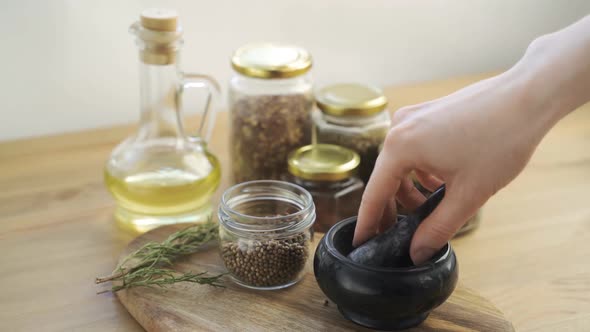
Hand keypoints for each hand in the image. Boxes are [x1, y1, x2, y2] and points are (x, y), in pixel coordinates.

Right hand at [353, 68, 551, 263]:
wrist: (528, 96)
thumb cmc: (501, 139)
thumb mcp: (468, 194)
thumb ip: (437, 227)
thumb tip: (416, 251)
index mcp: (400, 146)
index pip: (374, 194)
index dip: (367, 223)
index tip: (360, 243)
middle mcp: (399, 128)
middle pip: (385, 178)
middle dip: (392, 208)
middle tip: (397, 235)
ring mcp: (413, 117)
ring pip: (401, 164)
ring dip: (410, 189)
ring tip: (430, 208)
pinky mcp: (428, 113)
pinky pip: (413, 149)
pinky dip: (421, 170)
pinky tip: (441, 182)